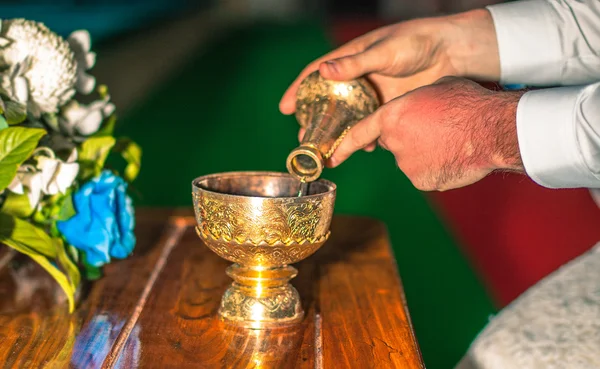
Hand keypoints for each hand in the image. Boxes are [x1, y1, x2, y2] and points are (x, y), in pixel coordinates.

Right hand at [280, 8, 499, 150]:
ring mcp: (373, 94)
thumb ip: (355, 63)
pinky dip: (366, 138)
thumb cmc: (416, 42)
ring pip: (349, 118)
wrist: (452, 53)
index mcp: (351, 59)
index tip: (284, 108)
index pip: (317, 75)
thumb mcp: (384, 51)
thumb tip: (323, 72)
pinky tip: (365, 149)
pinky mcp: (390, 107)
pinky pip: (372, 125)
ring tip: (328, 153)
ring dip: (338, 135)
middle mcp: (358, 79)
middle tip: (303, 139)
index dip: (298, 90)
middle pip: (329, 102)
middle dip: (314, 121)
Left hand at [329, 77, 524, 190]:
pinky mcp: (422, 182)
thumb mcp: (434, 89)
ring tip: (450, 142)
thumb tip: (416, 112)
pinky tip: (452, 158)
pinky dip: (436, 169)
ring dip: (425, 154)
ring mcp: (407, 165)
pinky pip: (425, 175)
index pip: (361, 133)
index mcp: (392, 117)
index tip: (331, 159)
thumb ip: (414, 104)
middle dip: (409, 139)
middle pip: (395, 144)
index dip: (344, 147)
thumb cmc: (466, 104)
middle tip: (435, 130)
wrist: (491, 130)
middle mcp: (394, 143)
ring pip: (411, 161)